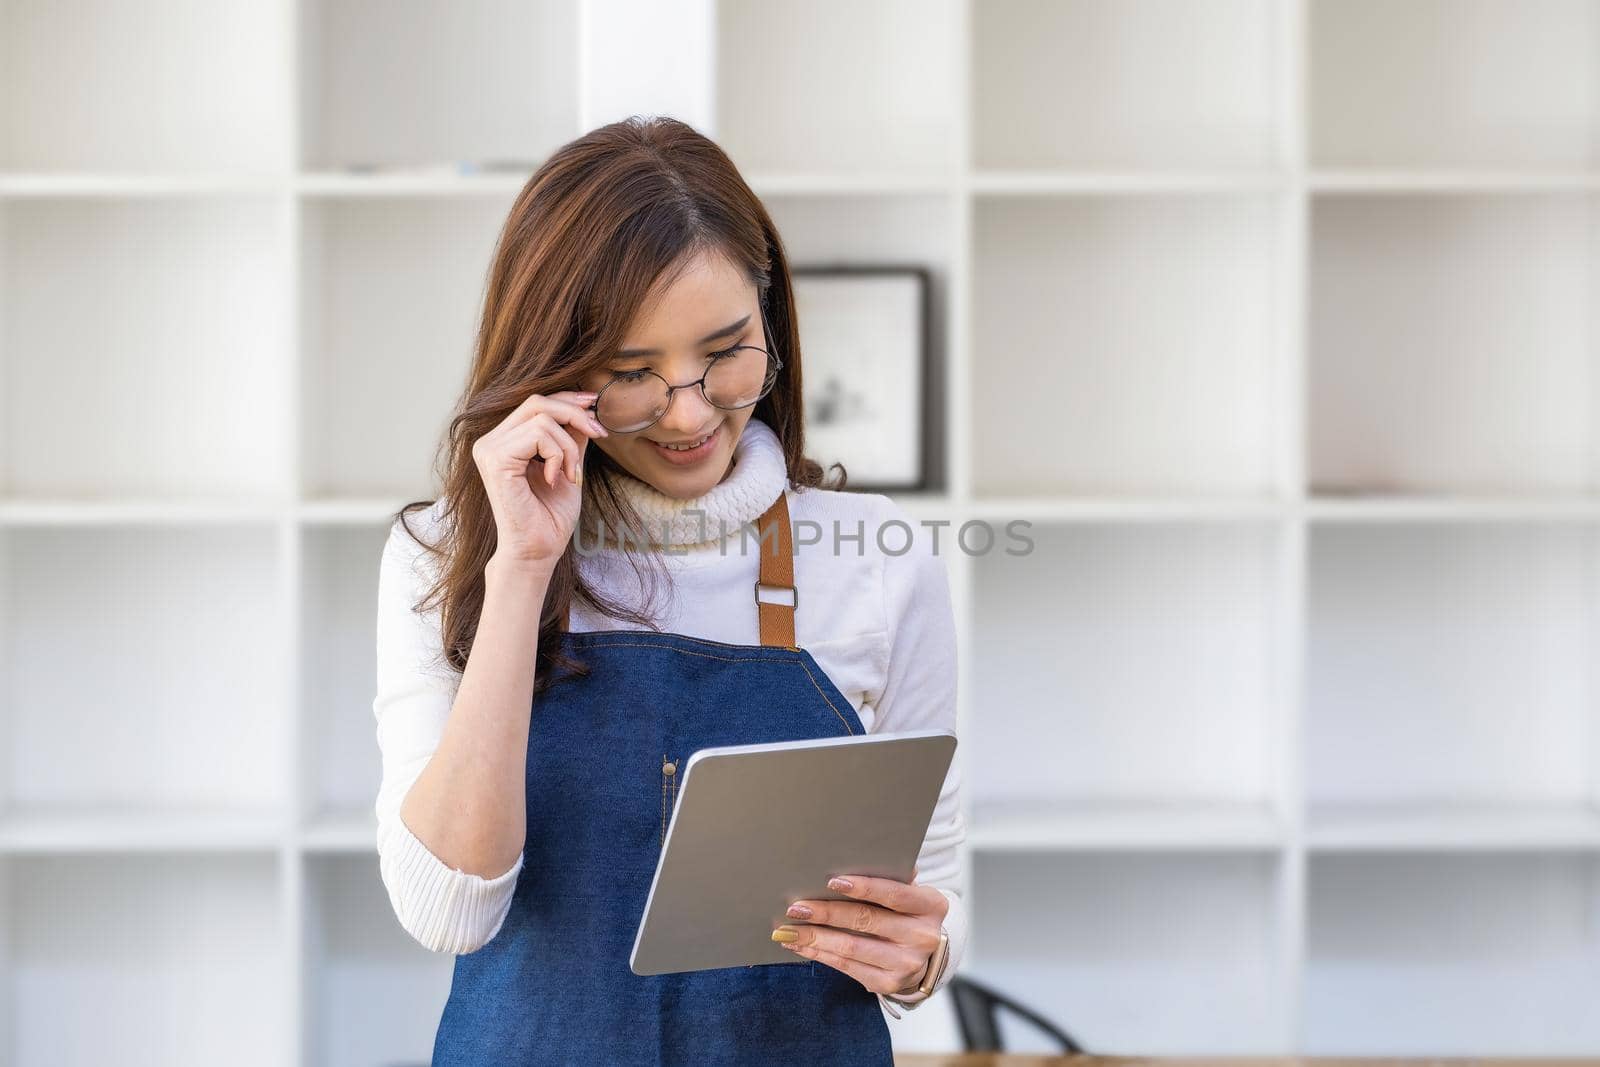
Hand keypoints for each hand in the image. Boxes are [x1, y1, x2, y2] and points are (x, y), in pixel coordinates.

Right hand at [471, 389, 607, 567]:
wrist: (537, 552)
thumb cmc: (549, 518)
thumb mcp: (567, 467)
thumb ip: (569, 438)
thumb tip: (584, 409)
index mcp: (502, 442)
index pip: (534, 404)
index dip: (567, 400)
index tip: (595, 407)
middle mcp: (490, 442)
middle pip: (536, 402)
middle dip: (574, 414)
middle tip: (599, 433)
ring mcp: (489, 449)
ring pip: (542, 417)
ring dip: (568, 446)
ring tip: (571, 475)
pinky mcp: (496, 459)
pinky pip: (539, 434)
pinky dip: (558, 454)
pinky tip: (555, 479)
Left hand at [771, 868, 947, 996]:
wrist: (927, 956)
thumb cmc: (908, 913)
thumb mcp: (911, 894)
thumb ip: (891, 878)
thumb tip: (859, 857)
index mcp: (931, 906)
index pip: (895, 894)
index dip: (864, 887)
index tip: (831, 881)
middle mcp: (922, 937)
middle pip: (867, 921)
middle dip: (827, 913)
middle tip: (796, 907)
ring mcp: (907, 964)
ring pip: (852, 948)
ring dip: (815, 938)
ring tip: (788, 930)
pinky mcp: (888, 984)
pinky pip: (847, 967)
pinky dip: (819, 955)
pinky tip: (800, 946)